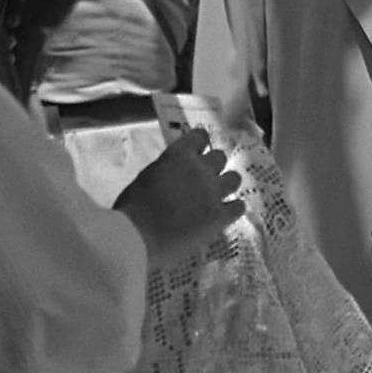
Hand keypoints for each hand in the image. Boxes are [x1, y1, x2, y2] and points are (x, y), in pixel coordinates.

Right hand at [114, 127, 243, 268]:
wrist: (138, 235)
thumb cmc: (133, 207)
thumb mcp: (147, 177)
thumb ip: (167, 171)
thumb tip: (176, 175)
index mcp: (179, 155)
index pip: (200, 136)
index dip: (200, 144)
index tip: (197, 152)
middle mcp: (201, 169)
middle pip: (220, 157)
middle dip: (213, 167)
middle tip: (203, 180)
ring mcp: (213, 192)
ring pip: (234, 179)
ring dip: (226, 185)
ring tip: (216, 196)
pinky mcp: (220, 216)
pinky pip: (239, 207)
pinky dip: (233, 209)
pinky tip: (224, 215)